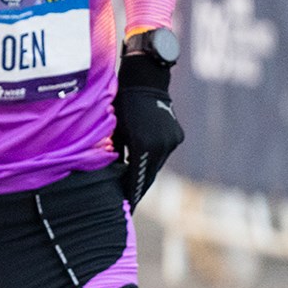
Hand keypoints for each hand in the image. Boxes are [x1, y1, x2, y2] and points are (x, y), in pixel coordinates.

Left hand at [111, 54, 182, 205]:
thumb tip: (110, 174)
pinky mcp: (177, 136)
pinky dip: (152, 159)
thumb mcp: (113, 129)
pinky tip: (142, 165)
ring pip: (156, 165)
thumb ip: (114, 152)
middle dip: (137, 188)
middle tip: (129, 203)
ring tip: (133, 185)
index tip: (125, 207)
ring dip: (145, 173)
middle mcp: (160, 146)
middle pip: (148, 175)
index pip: (135, 178)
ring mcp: (171, 141)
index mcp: (142, 145)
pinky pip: (162, 153)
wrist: (146, 80)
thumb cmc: (121, 103)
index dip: (130, 193)